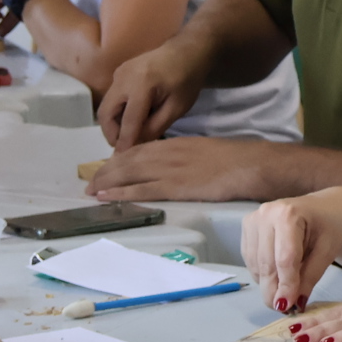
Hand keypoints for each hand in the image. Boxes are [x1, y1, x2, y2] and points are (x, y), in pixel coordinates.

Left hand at [87, 137, 292, 202]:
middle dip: (107, 171)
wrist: (251, 164)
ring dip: (107, 182)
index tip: (106, 168)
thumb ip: (187, 158)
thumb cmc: (236, 160)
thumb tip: (178, 168)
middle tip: (89, 182)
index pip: (140, 150)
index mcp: (177, 144)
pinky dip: (121, 193)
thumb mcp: (206, 152)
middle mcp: (168, 153)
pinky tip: (106, 197)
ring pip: (129, 174)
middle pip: (128, 160)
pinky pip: (142, 190)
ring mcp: (171, 169)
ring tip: (90, 191)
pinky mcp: (176, 187)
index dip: (120, 160)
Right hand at [95, 43, 205, 149]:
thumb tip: (135, 147)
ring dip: (114, 124)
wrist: (186, 51)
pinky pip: (112, 98)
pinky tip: (134, 119)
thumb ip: (155, 127)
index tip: (121, 161)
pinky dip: (118, 113)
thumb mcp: (177, 108)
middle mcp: (123, 77)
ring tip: (131, 134)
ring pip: (106, 107)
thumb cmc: (187, 80)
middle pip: (106, 114)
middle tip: (125, 148)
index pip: (128, 120)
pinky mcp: (118, 73)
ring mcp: (118, 73)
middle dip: (112, 134)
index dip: (125, 142)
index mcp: (142, 84)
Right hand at [241, 191, 341, 311]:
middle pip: (267, 264)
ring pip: (256, 265)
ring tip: (284, 293)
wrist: (321, 208)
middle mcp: (265, 214)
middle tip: (285, 309)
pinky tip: (276, 276)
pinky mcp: (246, 228)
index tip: (289, 307)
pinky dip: (262, 274)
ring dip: (268, 284)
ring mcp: (253, 219)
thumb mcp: (327, 252)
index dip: (286, 286)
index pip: (285, 259)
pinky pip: (250, 260)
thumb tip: (295, 304)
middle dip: (275, 290)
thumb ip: (310, 277)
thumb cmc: (328, 227)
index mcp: (288, 214)